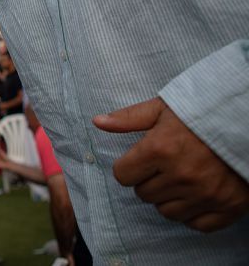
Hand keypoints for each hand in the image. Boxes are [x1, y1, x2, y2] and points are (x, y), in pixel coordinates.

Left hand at [93, 96, 248, 231]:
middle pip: (143, 194)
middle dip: (148, 181)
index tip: (140, 160)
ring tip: (179, 179)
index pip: (122, 175)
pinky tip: (195, 195)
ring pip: (167, 212)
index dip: (128, 167)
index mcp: (160, 149)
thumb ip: (129, 118)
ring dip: (168, 198)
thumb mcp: (162, 108)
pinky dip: (193, 214)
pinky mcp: (228, 207)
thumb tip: (97, 121)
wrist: (245, 122)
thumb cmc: (201, 113)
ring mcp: (206, 194)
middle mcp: (181, 175)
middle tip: (163, 166)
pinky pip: (196, 224)